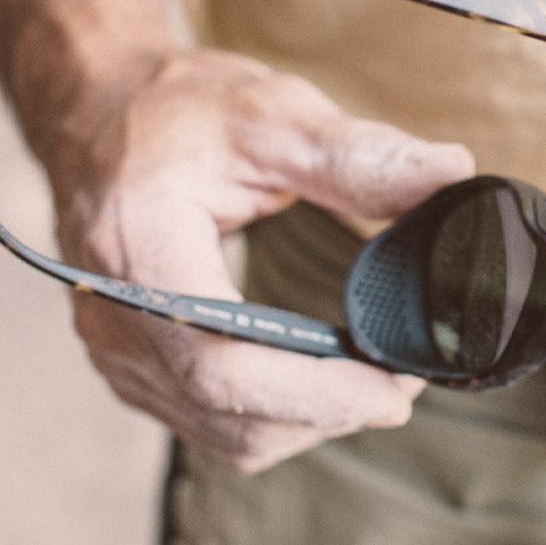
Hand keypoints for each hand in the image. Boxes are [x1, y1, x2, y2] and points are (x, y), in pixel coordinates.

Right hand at [47, 48, 474, 470]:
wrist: (96, 112)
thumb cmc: (179, 110)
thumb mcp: (270, 112)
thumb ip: (356, 153)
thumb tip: (450, 172)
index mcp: (139, 248)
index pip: (226, 363)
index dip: (318, 392)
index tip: (398, 385)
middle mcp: (113, 314)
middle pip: (232, 413)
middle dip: (331, 409)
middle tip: (408, 375)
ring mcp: (115, 348)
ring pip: (226, 435)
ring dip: (309, 421)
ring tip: (372, 376)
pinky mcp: (131, 364)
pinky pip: (210, 424)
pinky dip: (276, 416)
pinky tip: (320, 383)